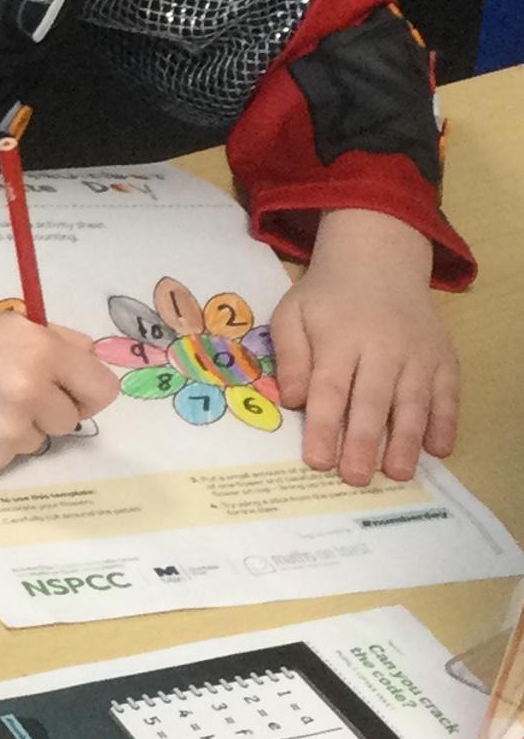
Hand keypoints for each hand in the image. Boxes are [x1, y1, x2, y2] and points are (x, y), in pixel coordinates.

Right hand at [0, 310, 117, 476]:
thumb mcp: (5, 325)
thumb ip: (58, 340)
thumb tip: (93, 361)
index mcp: (40, 351)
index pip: (102, 389)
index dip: (86, 391)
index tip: (67, 391)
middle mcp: (31, 392)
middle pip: (71, 418)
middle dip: (47, 408)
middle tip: (8, 393)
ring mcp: (10, 430)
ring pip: (40, 440)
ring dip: (19, 427)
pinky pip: (11, 456)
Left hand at [271, 210, 456, 485]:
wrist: (379, 261)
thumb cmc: (326, 298)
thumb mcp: (292, 315)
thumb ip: (290, 356)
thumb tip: (291, 400)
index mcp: (339, 338)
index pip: (330, 389)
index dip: (324, 426)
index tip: (318, 461)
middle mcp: (382, 347)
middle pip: (372, 400)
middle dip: (363, 442)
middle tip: (354, 478)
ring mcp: (418, 353)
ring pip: (413, 402)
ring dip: (406, 440)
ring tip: (397, 473)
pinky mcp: (443, 357)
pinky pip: (447, 393)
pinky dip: (446, 421)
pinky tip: (439, 449)